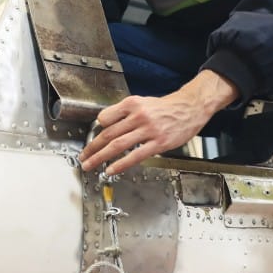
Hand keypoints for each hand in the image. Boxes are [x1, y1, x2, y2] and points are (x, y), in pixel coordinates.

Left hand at [80, 70, 238, 174]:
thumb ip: (124, 113)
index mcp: (132, 104)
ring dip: (100, 157)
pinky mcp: (158, 143)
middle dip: (92, 147)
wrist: (189, 108)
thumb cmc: (165, 108)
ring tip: (91, 165)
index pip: (106, 118)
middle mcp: (138, 116)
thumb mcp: (142, 102)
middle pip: (108, 133)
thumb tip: (105, 126)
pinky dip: (120, 164)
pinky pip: (135, 156)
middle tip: (83, 156)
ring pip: (118, 145)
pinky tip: (111, 170)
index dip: (96, 131)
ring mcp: (148, 130)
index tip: (90, 141)